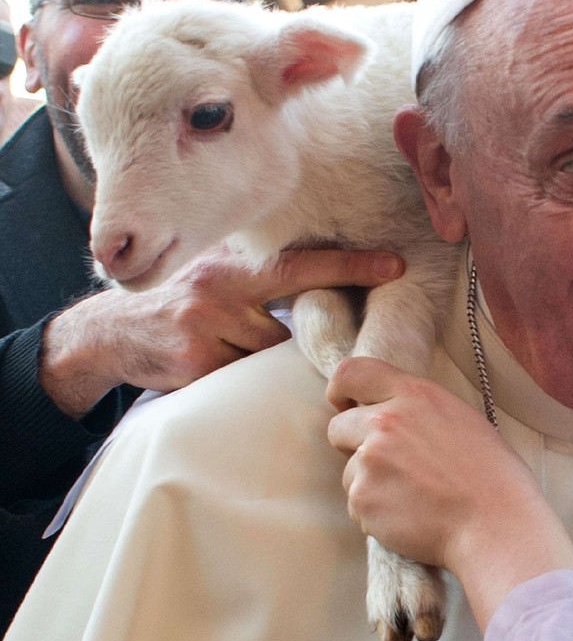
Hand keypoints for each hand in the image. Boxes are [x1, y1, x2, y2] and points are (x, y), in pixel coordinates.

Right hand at [39, 245, 404, 417]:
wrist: (109, 335)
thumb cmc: (181, 306)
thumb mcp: (217, 279)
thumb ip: (262, 282)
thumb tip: (329, 284)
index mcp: (233, 266)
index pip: (301, 264)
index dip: (351, 265)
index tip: (396, 265)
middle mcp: (221, 290)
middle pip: (292, 321)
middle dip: (316, 331)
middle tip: (344, 337)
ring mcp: (206, 328)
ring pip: (270, 354)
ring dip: (263, 358)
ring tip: (228, 347)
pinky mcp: (197, 364)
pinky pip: (244, 377)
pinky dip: (240, 376)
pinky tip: (211, 365)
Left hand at [326, 357, 572, 629]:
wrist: (495, 525)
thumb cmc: (491, 476)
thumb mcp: (461, 419)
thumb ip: (418, 411)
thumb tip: (390, 413)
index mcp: (416, 395)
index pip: (353, 373)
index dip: (341, 390)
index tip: (345, 404)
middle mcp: (386, 422)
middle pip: (338, 427)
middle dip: (353, 445)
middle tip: (388, 465)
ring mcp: (370, 462)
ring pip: (350, 471)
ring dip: (371, 483)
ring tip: (414, 497)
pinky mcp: (362, 499)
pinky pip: (357, 504)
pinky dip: (377, 512)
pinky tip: (411, 516)